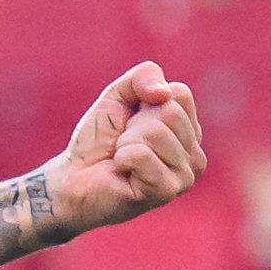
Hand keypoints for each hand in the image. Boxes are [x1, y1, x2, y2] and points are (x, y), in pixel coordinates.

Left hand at [43, 60, 206, 233]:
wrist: (74, 178)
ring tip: (122, 159)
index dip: (144, 102)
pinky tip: (121, 171)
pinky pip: (142, 154)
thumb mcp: (119, 95)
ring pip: (155, 133)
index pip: (180, 94)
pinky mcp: (165, 192)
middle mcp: (196, 156)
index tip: (132, 123)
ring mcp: (184, 177)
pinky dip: (122, 156)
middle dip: (135, 124)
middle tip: (124, 144)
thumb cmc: (100, 140)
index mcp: (190, 132)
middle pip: (170, 112)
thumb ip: (144, 77)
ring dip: (126, 142)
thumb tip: (164, 93)